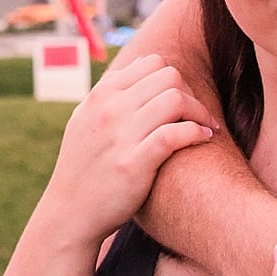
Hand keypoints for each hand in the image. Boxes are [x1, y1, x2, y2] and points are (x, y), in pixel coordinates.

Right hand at [48, 54, 215, 246]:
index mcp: (100, 95)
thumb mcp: (85, 119)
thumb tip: (141, 65)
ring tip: (206, 126)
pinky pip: (175, 133)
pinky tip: (203, 139)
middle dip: (190, 92)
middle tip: (197, 115)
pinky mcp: (134, 163)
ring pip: (175, 100)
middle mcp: (109, 109)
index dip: (174, 78)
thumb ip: (110, 92)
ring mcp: (121, 135)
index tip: (182, 99)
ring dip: (200, 111)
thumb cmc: (84, 166)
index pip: (152, 63)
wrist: (70, 212)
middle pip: (169, 76)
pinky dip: (196, 132)